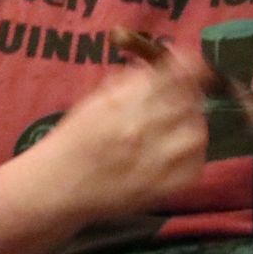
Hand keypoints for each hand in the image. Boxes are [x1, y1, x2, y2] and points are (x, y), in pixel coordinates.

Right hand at [31, 46, 207, 226]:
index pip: (170, 77)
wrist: (56, 187)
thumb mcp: (94, 101)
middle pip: (188, 103)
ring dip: (194, 126)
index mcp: (121, 103)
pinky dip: (194, 156)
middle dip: (192, 96)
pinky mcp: (161, 189)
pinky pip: (194, 168)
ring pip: (196, 135)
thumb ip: (127, 83)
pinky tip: (180, 152)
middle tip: (185, 99)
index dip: (189, 68)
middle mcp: (139, 129)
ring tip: (182, 126)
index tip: (195, 64)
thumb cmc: (72, 140)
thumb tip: (157, 67)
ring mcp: (152, 162)